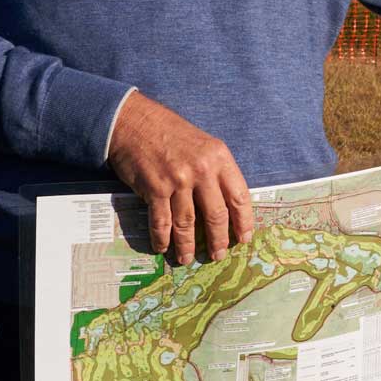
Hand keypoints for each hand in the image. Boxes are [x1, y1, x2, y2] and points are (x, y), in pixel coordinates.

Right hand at [105, 91, 254, 264]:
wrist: (136, 122)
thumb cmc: (171, 134)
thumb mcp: (204, 145)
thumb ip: (217, 171)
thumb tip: (226, 206)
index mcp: (220, 158)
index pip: (239, 197)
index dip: (243, 222)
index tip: (244, 239)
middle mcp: (202, 170)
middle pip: (216, 215)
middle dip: (218, 240)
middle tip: (217, 255)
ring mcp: (178, 180)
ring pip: (187, 223)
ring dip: (187, 245)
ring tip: (187, 258)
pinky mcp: (155, 189)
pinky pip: (161, 222)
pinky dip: (162, 238)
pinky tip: (163, 247)